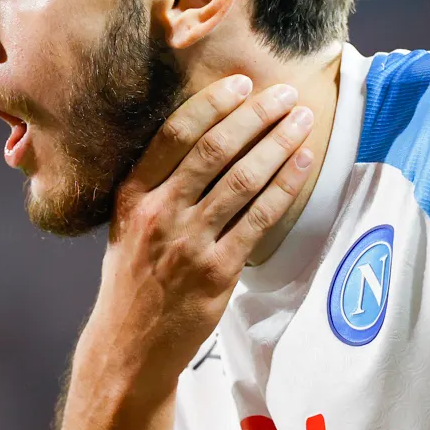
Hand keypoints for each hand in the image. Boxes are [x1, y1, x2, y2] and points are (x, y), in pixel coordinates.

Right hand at [80, 75, 314, 407]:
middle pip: (214, 149)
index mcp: (132, 194)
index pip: (175, 134)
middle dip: (256, 115)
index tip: (242, 82)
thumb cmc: (133, 278)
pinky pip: (258, 219)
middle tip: (284, 94)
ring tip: (302, 121)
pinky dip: (284, 187)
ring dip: (278, 144)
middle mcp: (158, 214)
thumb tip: (204, 133)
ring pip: (242, 180)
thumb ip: (156, 184)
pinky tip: (302, 165)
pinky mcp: (215, 273)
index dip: (213, 102)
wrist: (128, 346)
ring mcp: (187, 244)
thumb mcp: (127, 223)